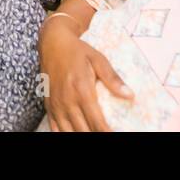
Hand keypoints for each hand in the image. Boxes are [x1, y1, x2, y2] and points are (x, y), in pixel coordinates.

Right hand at [39, 15, 130, 131]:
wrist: (52, 43)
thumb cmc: (77, 51)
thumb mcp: (98, 60)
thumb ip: (113, 79)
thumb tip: (130, 95)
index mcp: (82, 90)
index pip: (97, 122)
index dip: (107, 133)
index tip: (116, 134)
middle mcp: (67, 100)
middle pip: (83, 131)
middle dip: (96, 136)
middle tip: (107, 134)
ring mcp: (56, 105)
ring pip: (69, 132)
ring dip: (81, 136)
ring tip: (92, 134)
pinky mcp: (49, 105)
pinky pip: (55, 128)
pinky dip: (64, 134)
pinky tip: (74, 134)